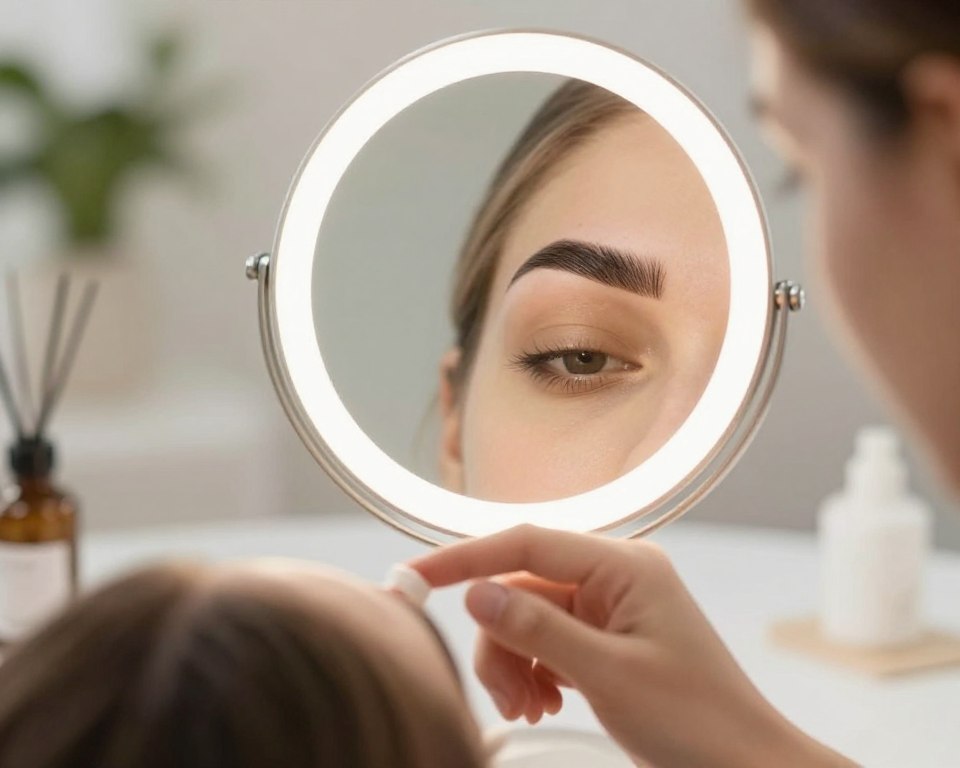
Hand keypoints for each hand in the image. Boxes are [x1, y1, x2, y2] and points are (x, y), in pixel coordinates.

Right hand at [409, 525, 854, 767]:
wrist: (745, 767)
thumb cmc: (698, 721)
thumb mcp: (609, 675)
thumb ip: (538, 631)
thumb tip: (476, 593)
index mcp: (624, 565)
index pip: (527, 543)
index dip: (465, 558)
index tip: (415, 576)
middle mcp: (614, 576)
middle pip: (521, 589)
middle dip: (499, 642)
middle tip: (506, 697)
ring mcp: (609, 607)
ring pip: (526, 619)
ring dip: (514, 664)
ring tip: (529, 708)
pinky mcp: (604, 637)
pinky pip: (545, 641)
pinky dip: (532, 672)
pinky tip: (544, 703)